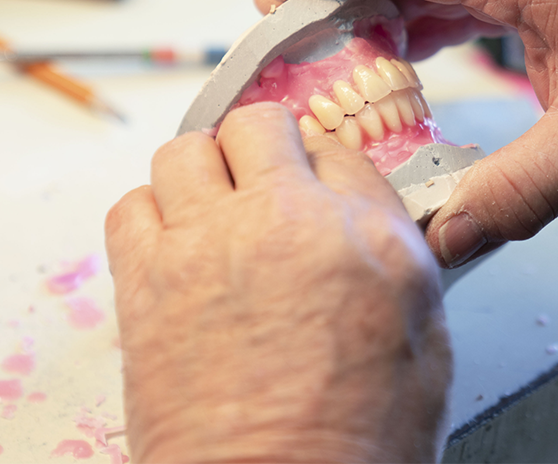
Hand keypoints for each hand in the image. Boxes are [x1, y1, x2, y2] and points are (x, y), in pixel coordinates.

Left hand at [106, 103, 451, 463]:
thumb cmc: (352, 448)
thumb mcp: (426, 349)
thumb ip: (398, 271)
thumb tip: (373, 237)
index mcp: (370, 237)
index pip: (340, 150)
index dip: (324, 166)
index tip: (314, 182)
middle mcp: (287, 221)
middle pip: (258, 125)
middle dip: (261, 147)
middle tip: (262, 181)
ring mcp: (208, 243)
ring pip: (184, 151)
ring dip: (200, 173)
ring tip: (211, 211)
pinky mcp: (145, 279)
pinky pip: (131, 206)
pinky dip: (149, 214)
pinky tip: (171, 246)